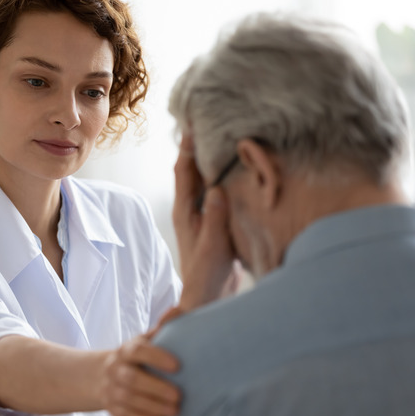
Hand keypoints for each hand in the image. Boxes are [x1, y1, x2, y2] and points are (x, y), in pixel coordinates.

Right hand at [98, 334, 179, 415]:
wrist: (104, 376)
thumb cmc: (136, 357)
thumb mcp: (145, 341)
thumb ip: (162, 328)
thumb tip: (177, 310)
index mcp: (125, 351)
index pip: (138, 351)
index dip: (156, 358)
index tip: (177, 366)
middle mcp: (115, 369)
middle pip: (132, 379)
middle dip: (156, 388)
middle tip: (178, 395)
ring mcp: (111, 389)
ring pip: (129, 399)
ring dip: (153, 406)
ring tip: (175, 410)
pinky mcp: (112, 408)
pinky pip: (126, 415)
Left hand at [172, 134, 238, 311]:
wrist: (207, 296)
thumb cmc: (207, 274)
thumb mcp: (214, 245)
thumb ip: (215, 218)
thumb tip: (216, 189)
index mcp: (186, 210)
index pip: (184, 170)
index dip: (187, 146)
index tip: (192, 122)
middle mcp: (190, 208)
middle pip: (190, 168)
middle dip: (195, 145)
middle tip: (206, 119)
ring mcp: (199, 213)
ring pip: (201, 178)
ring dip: (207, 158)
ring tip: (218, 135)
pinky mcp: (211, 220)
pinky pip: (213, 190)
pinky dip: (219, 175)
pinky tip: (230, 167)